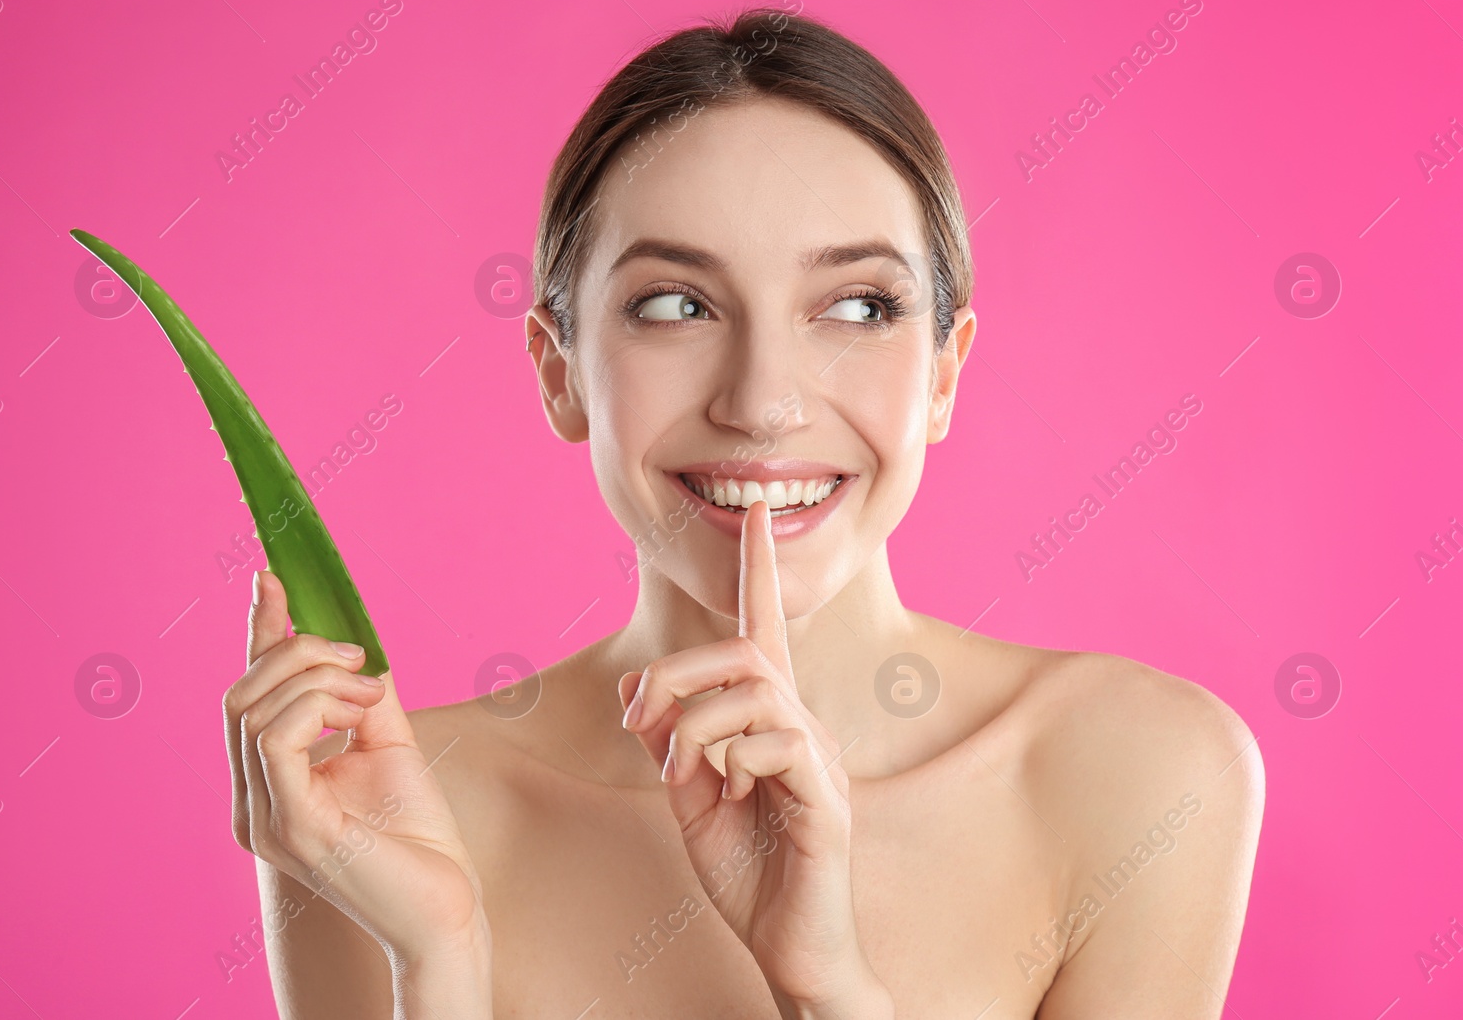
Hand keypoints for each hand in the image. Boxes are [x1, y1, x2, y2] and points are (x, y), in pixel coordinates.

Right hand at [224, 570, 491, 1009]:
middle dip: (298, 650)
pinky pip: (276, 736)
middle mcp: (252, 803)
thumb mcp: (388, 744)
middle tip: (361, 658)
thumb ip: (361, 697)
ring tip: (372, 693)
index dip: (257, 631)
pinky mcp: (290, 827)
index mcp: (268, 785)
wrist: (446, 907)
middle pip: (240, 693)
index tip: (270, 574)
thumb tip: (353, 646)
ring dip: (320, 676)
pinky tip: (361, 712)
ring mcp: (263, 819)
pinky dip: (320, 705)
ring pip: (255, 707)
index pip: (248, 697)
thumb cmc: (420, 839)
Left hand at [617, 502, 891, 1017]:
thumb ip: (667, 742)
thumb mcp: (689, 800)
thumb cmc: (749, 874)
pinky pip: (777, 744)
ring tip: (681, 773)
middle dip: (678, 672)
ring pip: (756, 690)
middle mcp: (803, 726)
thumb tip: (636, 688)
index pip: (766, 629)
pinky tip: (729, 794)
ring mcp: (820, 760)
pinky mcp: (826, 800)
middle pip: (746, 651)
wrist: (792, 948)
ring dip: (696, 722)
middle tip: (641, 720)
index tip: (756, 513)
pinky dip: (732, 759)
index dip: (760, 570)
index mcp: (770, 721)